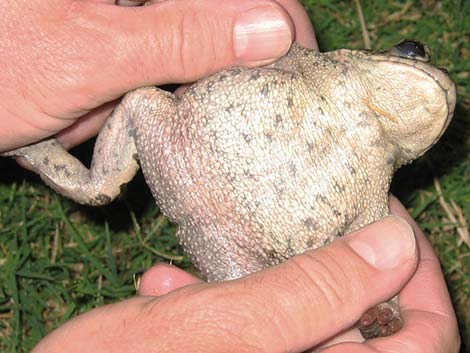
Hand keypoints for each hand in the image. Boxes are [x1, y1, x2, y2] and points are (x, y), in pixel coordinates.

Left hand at [0, 0, 315, 151]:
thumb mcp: (91, 53)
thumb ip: (179, 38)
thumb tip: (269, 30)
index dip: (277, 13)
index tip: (300, 61)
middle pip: (224, 11)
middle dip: (252, 54)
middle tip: (278, 100)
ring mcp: (137, 20)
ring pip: (205, 42)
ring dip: (219, 80)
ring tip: (240, 115)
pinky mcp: (130, 49)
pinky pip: (178, 67)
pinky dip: (190, 93)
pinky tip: (194, 115)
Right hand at [35, 211, 426, 352]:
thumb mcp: (230, 329)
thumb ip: (317, 291)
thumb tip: (394, 243)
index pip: (426, 337)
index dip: (417, 272)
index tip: (384, 214)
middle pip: (364, 321)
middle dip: (324, 267)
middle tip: (298, 217)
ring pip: (298, 319)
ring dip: (258, 283)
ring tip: (203, 265)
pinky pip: (251, 328)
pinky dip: (219, 303)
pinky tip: (166, 290)